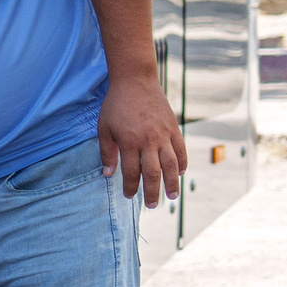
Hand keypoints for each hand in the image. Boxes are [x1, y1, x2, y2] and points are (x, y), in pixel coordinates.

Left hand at [98, 71, 186, 207]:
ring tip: (172, 196)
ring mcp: (163, 134)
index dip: (130, 186)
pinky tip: (181, 173)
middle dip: (152, 192)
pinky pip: (181, 150)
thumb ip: (107, 152)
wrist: (135, 80)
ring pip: (171, 165)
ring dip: (172, 183)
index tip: (129, 195)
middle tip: (151, 206)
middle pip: (153, 173)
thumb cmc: (116, 104)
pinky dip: (182, 163)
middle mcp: (148, 141)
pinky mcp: (174, 127)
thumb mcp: (104, 128)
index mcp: (129, 142)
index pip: (131, 172)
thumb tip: (108, 175)